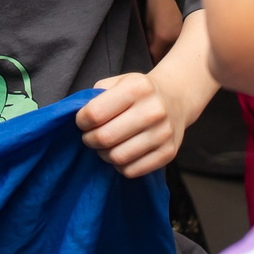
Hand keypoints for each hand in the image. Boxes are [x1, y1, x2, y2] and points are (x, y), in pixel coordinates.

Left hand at [78, 13, 217, 178]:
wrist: (176, 98)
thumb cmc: (139, 92)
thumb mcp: (118, 82)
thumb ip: (96, 96)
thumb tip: (77, 118)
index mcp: (137, 88)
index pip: (95, 113)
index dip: (81, 122)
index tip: (82, 122)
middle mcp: (154, 110)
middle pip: (105, 138)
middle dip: (89, 140)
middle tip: (90, 137)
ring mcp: (163, 133)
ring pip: (118, 157)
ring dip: (104, 155)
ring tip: (105, 146)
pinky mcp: (169, 153)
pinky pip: (132, 171)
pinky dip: (120, 166)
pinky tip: (121, 153)